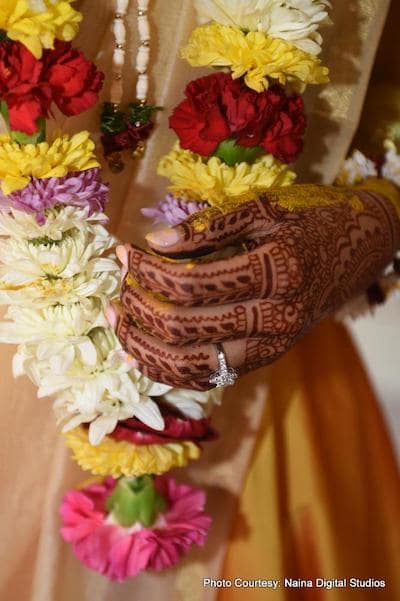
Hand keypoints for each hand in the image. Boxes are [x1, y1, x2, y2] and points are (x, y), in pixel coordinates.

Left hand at [108, 186, 399, 389]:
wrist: (362, 248)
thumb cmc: (314, 219)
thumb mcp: (266, 208)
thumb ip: (210, 226)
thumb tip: (155, 242)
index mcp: (275, 272)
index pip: (190, 282)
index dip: (147, 270)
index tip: (123, 253)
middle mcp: (274, 318)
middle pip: (184, 327)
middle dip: (139, 307)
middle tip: (116, 287)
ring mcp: (270, 346)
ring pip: (191, 365)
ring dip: (145, 348)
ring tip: (117, 323)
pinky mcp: (265, 358)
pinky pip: (208, 375)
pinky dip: (170, 368)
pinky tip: (143, 351)